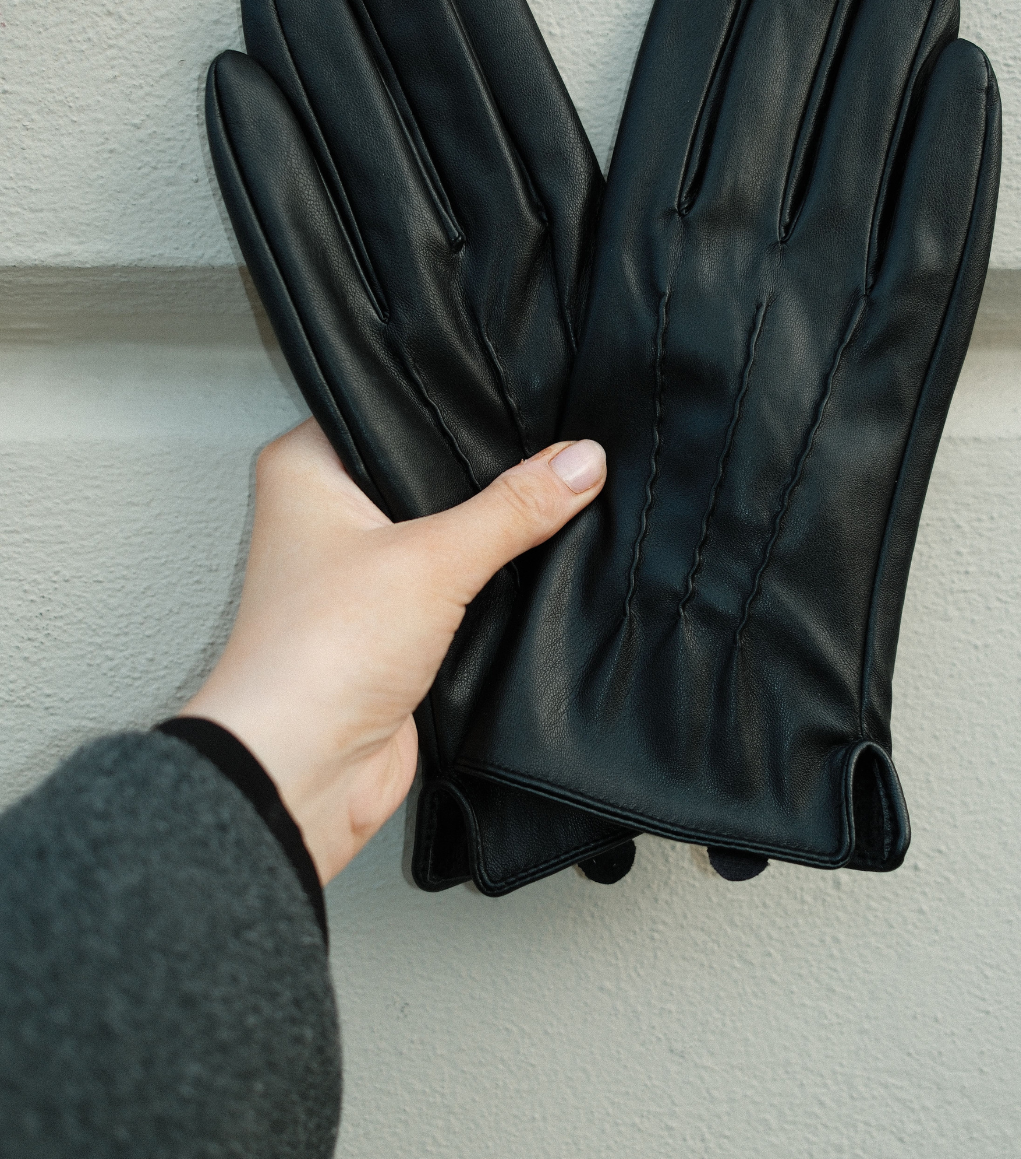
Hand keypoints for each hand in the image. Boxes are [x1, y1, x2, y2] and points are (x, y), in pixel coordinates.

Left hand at [181, 419, 605, 883]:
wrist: (303, 769)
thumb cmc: (317, 656)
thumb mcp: (434, 560)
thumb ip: (514, 508)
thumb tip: (580, 461)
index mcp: (307, 468)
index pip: (394, 404)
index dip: (461, 400)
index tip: (532, 388)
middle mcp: (327, 513)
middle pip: (429, 470)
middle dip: (489, 471)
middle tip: (559, 443)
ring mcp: (361, 571)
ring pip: (446, 530)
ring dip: (491, 533)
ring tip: (559, 496)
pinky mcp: (393, 624)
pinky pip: (457, 585)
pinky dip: (492, 582)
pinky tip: (539, 563)